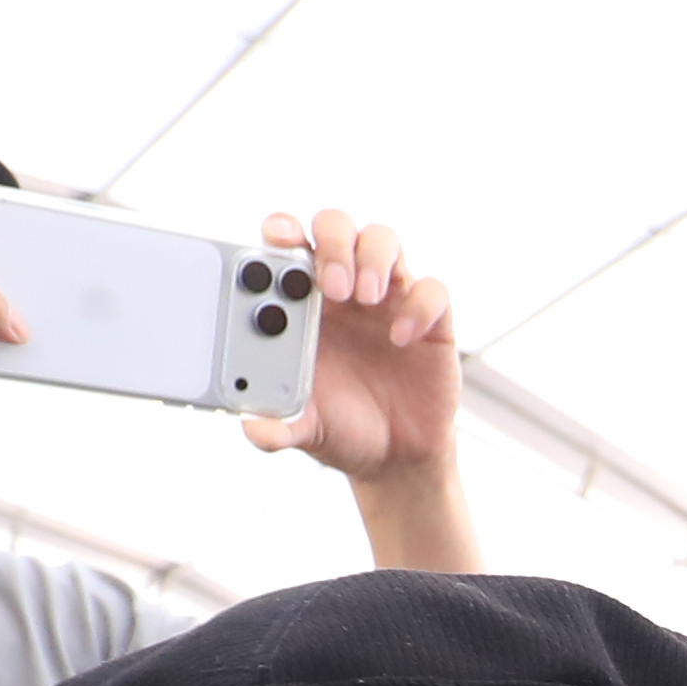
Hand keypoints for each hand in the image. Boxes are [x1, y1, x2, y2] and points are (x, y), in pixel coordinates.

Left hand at [245, 205, 462, 494]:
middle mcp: (345, 291)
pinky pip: (432, 290)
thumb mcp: (303, 428)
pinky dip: (419, 306)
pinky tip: (402, 338)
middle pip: (336, 228)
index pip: (290, 246)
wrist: (394, 456)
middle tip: (330, 286)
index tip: (277, 239)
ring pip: (383, 240)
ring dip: (372, 258)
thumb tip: (253, 428)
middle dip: (332, 244)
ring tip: (366, 298)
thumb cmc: (341, 426)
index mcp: (302, 304)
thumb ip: (276, 425)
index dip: (283, 230)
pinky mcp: (430, 320)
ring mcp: (389, 300)